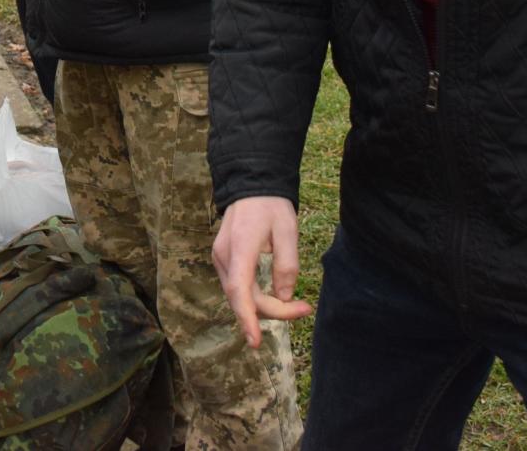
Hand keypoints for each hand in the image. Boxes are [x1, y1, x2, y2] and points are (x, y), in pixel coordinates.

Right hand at [212, 195, 313, 347]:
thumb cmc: (270, 206)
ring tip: (297, 305)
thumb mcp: (288, 231)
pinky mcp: (224, 260)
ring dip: (265, 305)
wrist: (251, 185)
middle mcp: (224, 256)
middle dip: (273, 310)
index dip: (246, 318)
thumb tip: (284, 297)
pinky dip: (256, 297)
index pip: (239, 289)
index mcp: (240, 247)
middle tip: (305, 308)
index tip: (255, 341)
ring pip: (240, 294)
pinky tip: (276, 297)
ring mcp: (221, 258)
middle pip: (243, 297)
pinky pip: (238, 286)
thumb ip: (287, 266)